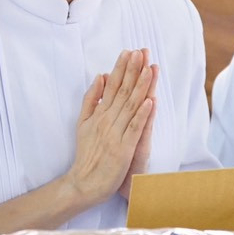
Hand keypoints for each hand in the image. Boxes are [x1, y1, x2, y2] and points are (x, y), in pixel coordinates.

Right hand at [63, 49, 155, 208]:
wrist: (83, 183)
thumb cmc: (86, 154)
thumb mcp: (82, 123)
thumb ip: (90, 100)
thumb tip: (99, 76)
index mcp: (99, 114)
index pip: (111, 86)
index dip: (121, 68)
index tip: (129, 51)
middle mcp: (107, 120)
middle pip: (122, 91)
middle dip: (132, 70)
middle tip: (140, 51)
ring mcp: (115, 134)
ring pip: (130, 106)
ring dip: (140, 86)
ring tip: (148, 68)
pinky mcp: (123, 148)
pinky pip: (134, 128)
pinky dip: (142, 114)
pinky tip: (150, 100)